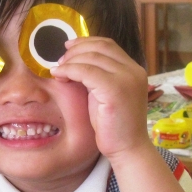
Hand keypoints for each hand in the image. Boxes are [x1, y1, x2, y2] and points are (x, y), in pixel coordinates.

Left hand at [49, 37, 150, 161]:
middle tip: (60, 61)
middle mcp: (133, 71)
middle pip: (99, 47)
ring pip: (91, 57)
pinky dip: (69, 71)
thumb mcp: (106, 94)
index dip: (86, 42)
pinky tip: (59, 76)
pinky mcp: (115, 90)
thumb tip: (74, 62)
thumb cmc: (114, 126)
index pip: (108, 45)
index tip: (68, 47)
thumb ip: (97, 77)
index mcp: (134, 70)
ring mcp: (126, 79)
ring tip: (57, 70)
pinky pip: (86, 72)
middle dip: (75, 51)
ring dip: (70, 61)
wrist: (128, 149)